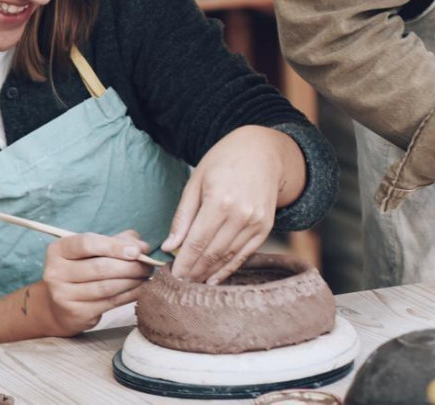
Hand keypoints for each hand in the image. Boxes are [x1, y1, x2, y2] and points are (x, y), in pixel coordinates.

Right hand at [41, 229, 151, 335]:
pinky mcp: (76, 314)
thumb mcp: (93, 250)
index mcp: (59, 250)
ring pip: (106, 287)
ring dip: (132, 281)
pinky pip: (109, 303)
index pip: (86, 243)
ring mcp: (63, 295)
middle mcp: (56, 272)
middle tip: (148, 265)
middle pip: (99, 267)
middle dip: (129, 266)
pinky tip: (140, 290)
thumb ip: (117, 241)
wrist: (57, 307)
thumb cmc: (81, 269)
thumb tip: (143, 247)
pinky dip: (129, 295)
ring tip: (145, 276)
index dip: (114, 246)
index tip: (136, 251)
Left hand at [162, 125, 304, 284]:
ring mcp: (256, 223)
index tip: (171, 276)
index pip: (197, 242)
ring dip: (209, 273)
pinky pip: (244, 255)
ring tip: (192, 283)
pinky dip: (228, 269)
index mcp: (219, 200)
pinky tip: (214, 278)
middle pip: (212, 253)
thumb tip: (169, 246)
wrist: (263, 151)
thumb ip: (183, 216)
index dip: (183, 263)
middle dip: (193, 272)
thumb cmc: (224, 160)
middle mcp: (240, 214)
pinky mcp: (265, 228)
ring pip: (228, 257)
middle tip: (179, 283)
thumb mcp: (196, 180)